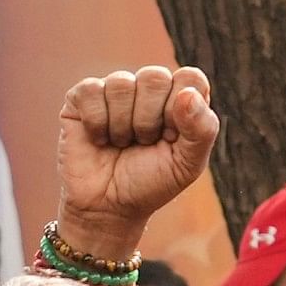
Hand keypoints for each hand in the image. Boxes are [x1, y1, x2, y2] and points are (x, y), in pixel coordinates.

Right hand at [52, 67, 218, 268]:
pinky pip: (91, 90)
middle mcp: (148, 89)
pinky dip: (96, 122)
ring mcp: (114, 91)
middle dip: (149, 120)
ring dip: (121, 125)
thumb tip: (188, 95)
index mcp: (179, 98)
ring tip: (120, 143)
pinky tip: (99, 139)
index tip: (172, 138)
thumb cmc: (150, 183)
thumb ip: (202, 129)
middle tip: (143, 143)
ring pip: (121, 83)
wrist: (107, 208)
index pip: (189, 78)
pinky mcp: (82, 98)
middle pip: (154, 77)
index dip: (180, 109)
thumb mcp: (188, 164)